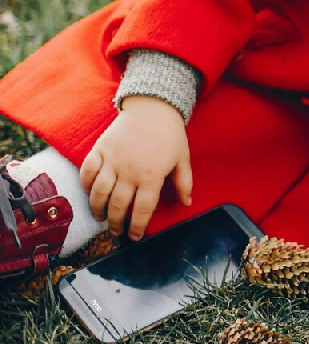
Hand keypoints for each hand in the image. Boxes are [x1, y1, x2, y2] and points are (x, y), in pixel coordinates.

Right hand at [79, 95, 192, 240]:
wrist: (153, 107)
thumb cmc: (170, 134)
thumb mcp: (183, 158)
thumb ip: (184, 182)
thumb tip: (187, 203)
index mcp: (152, 175)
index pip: (142, 209)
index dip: (138, 226)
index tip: (135, 236)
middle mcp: (130, 171)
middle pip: (118, 205)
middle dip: (116, 223)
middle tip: (116, 232)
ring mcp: (112, 160)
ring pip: (99, 192)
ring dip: (98, 209)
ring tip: (101, 217)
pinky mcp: (100, 149)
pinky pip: (87, 171)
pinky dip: (86, 184)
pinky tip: (90, 192)